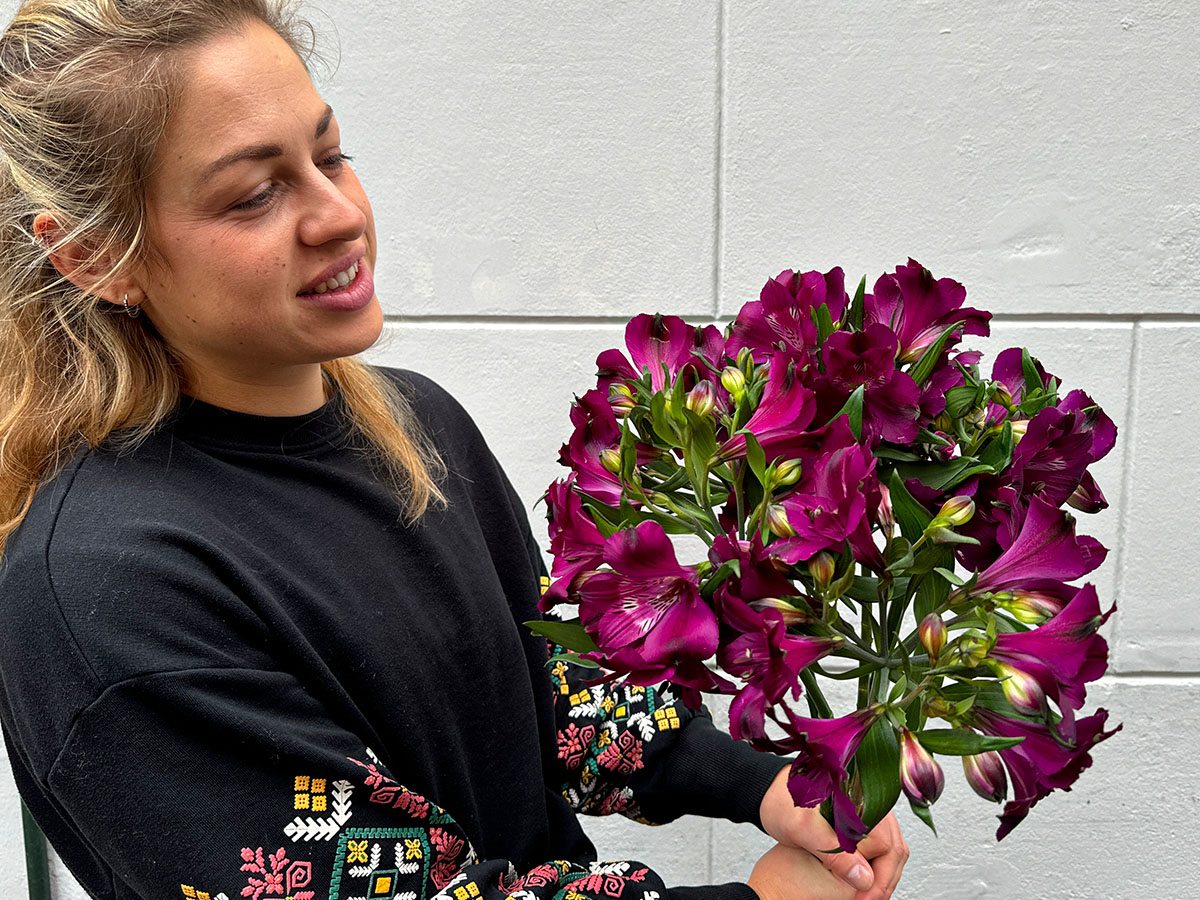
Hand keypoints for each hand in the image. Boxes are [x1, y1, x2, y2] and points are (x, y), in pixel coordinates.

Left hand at [759, 764, 909, 899]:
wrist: (768, 791)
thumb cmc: (781, 804)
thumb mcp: (804, 833)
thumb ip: (836, 856)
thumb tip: (866, 880)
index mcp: (862, 801)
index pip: (888, 848)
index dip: (879, 880)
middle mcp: (871, 803)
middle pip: (895, 850)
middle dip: (883, 881)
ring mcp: (867, 810)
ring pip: (890, 849)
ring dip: (880, 875)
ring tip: (865, 896)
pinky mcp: (860, 817)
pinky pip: (878, 845)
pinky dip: (874, 864)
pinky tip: (860, 879)